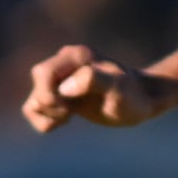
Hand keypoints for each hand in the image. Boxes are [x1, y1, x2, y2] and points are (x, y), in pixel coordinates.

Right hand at [23, 47, 171, 131]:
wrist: (142, 101)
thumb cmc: (133, 95)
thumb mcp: (120, 89)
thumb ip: (95, 80)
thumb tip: (66, 87)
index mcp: (76, 57)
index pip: (43, 73)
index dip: (49, 95)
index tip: (69, 110)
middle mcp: (66, 64)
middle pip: (36, 80)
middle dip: (48, 103)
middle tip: (70, 114)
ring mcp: (62, 79)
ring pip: (34, 97)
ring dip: (46, 114)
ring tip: (69, 117)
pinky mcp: (61, 95)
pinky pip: (37, 108)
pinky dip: (44, 120)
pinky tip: (65, 121)